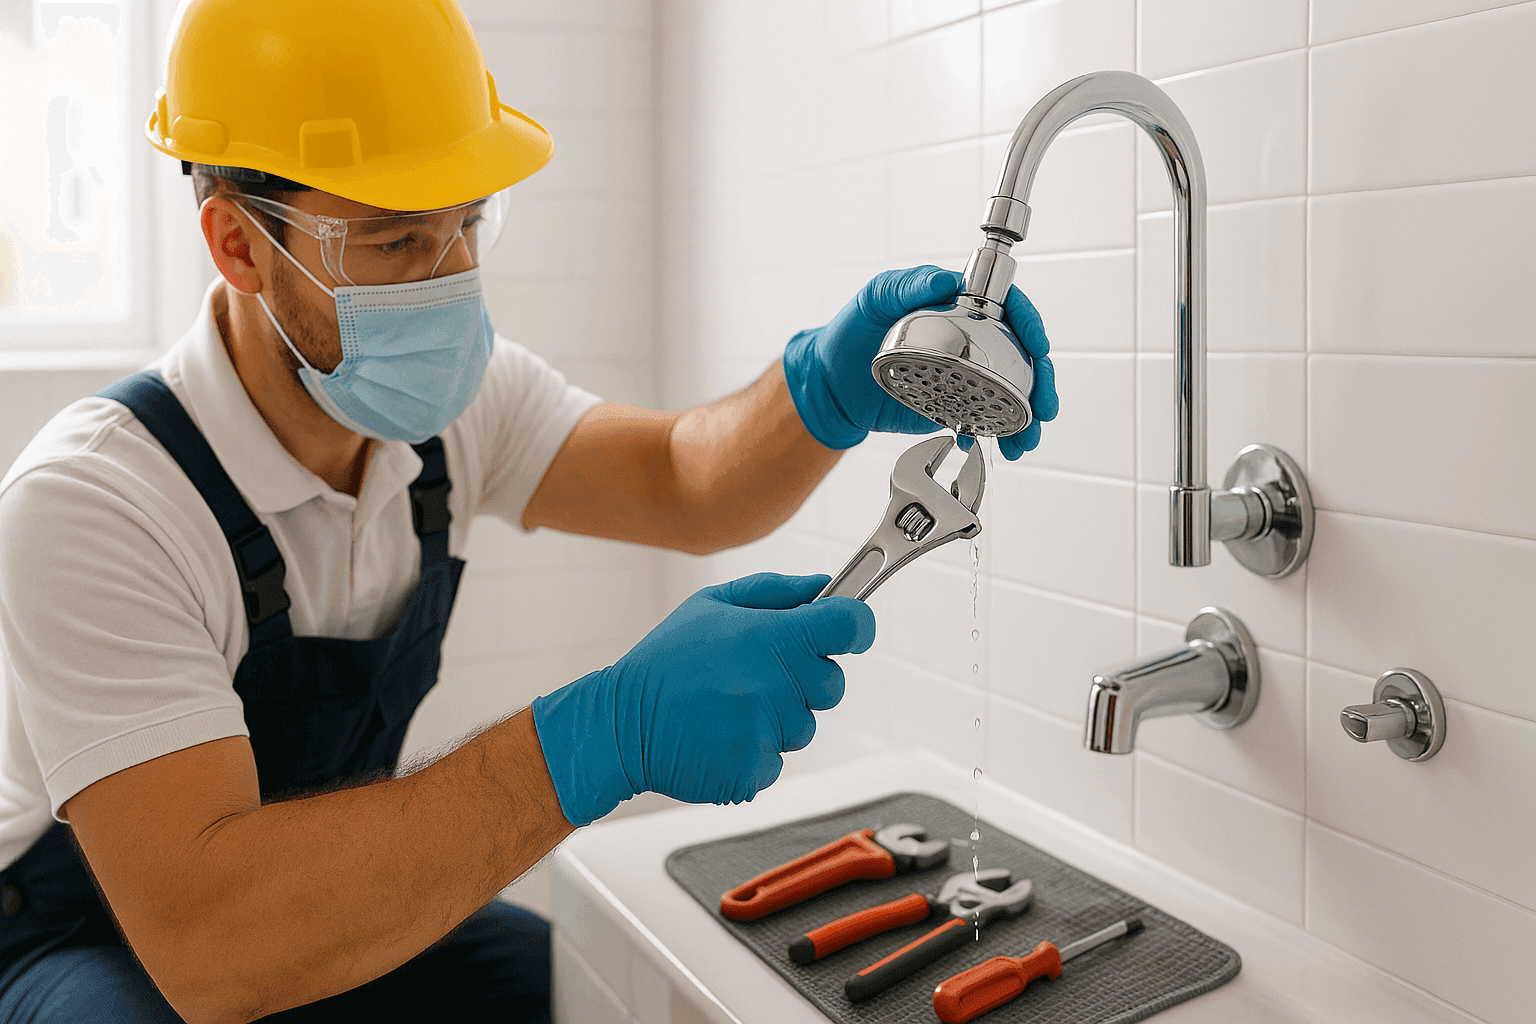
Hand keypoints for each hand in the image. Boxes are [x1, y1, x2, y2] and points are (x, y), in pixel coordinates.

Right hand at [531, 573, 876, 825]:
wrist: (621, 724)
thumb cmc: (666, 661)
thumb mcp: (713, 605)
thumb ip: (776, 591)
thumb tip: (825, 585)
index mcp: (771, 637)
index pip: (850, 626)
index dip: (854, 626)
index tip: (847, 631)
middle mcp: (774, 685)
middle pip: (832, 684)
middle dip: (804, 678)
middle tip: (756, 673)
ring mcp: (766, 732)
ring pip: (804, 726)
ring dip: (777, 717)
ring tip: (728, 705)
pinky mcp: (753, 771)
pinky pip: (777, 759)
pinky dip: (754, 750)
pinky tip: (720, 733)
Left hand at [781, 265, 1057, 458]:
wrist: (831, 384)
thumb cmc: (850, 332)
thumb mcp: (874, 299)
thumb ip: (905, 285)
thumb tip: (946, 279)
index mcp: (958, 307)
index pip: (1007, 308)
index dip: (1029, 324)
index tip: (1039, 346)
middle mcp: (970, 339)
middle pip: (1021, 355)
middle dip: (1040, 381)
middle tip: (1044, 407)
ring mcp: (965, 375)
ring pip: (1011, 391)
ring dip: (1026, 416)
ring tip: (1026, 440)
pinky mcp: (955, 406)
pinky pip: (988, 419)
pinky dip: (1000, 435)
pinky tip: (998, 447)